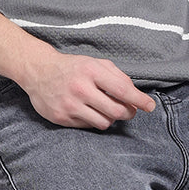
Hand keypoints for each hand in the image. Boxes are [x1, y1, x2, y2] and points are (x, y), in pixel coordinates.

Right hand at [19, 51, 156, 129]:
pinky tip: (88, 111)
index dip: (139, 100)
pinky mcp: (61, 118)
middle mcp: (80, 89)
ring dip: (110, 119)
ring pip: (104, 123)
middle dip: (128, 113)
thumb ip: (117, 76)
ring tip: (105, 110)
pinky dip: (93, 120)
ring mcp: (70, 105)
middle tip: (129, 111)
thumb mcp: (95, 63)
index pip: (122, 90)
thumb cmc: (72, 67)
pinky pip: (88, 126)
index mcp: (91, 71)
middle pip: (116, 111)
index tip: (150, 106)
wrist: (38, 71)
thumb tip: (135, 94)